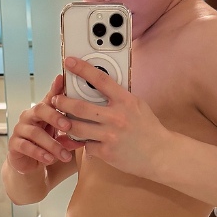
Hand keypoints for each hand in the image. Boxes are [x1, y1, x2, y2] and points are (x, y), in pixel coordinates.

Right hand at [6, 72, 85, 174]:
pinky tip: (50, 159)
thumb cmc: (48, 148)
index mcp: (44, 112)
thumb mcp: (62, 139)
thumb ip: (72, 135)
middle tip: (68, 126)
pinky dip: (39, 153)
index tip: (62, 79)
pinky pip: (25, 146)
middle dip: (55, 117)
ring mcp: (20, 129)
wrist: (31, 166)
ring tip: (65, 155)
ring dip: (52, 144)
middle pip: (40, 109)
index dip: (56, 88)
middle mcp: (30, 116)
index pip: (50, 97)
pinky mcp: (14, 144)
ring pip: (35, 132)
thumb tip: (85, 136)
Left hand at [53, 56, 168, 178]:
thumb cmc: (148, 129)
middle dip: (63, 101)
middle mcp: (117, 116)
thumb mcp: (137, 106)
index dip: (82, 69)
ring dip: (65, 122)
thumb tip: (101, 86)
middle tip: (56, 99)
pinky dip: (82, 142)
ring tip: (61, 119)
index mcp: (125, 101)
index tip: (70, 62)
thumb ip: (119, 97)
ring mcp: (111, 135)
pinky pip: (86, 145)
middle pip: (80, 106)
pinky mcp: (107, 152)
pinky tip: (81, 140)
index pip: (100, 80)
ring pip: (77, 127)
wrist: (160, 154)